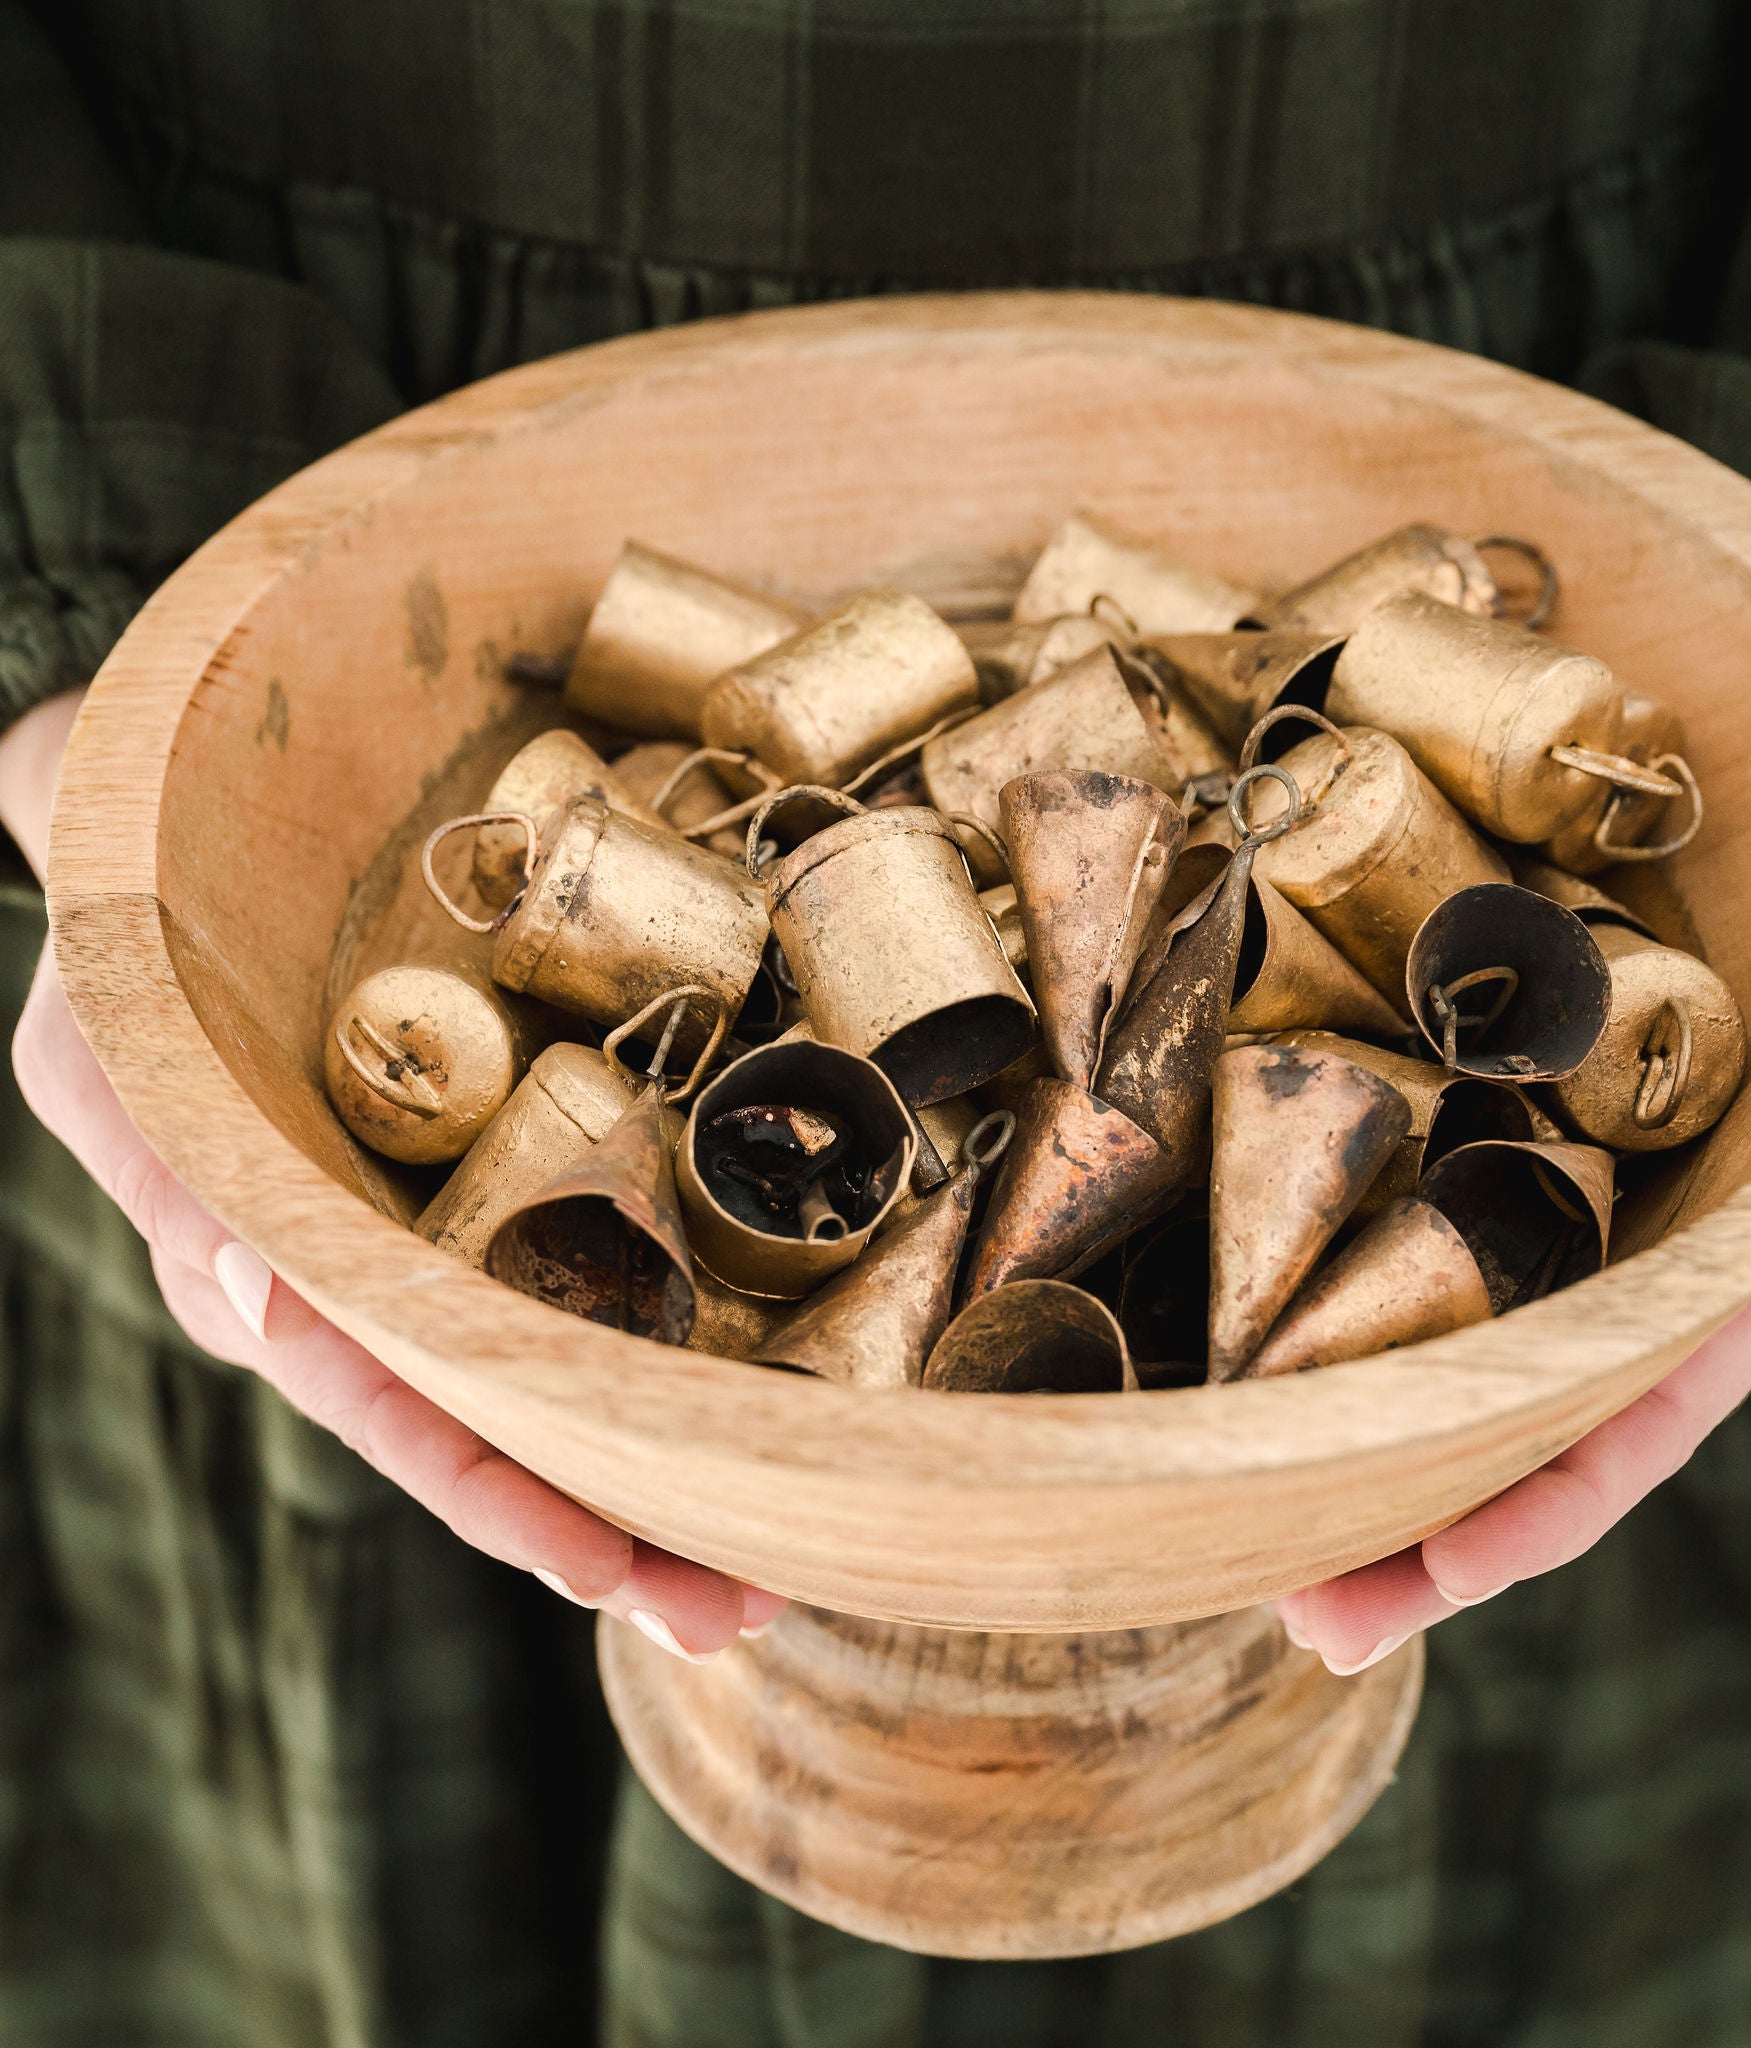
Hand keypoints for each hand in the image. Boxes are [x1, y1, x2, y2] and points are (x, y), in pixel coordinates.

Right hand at [4, 690, 781, 1660]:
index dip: (497, 1495)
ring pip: (546, 1380)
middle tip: (740, 1610)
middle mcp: (363, 1292)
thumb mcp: (112, 1041)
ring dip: (656, 1468)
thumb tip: (269, 1297)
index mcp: (270, 1276)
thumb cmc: (142, 943)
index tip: (608, 1570)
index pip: (392, 1410)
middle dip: (610, 1530)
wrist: (190, 855)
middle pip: (493, 1433)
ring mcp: (433, 1247)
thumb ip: (178, 1167)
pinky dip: (653, 1355)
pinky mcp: (495, 1187)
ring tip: (781, 1550)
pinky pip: (577, 1279)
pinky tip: (749, 1413)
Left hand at [1278, 935, 1750, 1674]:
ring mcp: (1547, 1248)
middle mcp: (1623, 1294)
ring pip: (1452, 1387)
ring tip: (1265, 1559)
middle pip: (1520, 1445)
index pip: (1635, 1426)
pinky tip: (1266, 1409)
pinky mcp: (1481, 1185)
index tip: (1452, 1571)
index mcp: (1717, 1288)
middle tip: (1316, 1622)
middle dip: (1421, 1546)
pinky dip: (1347, 1350)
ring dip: (1362, 1475)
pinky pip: (1410, 1280)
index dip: (1550, 1507)